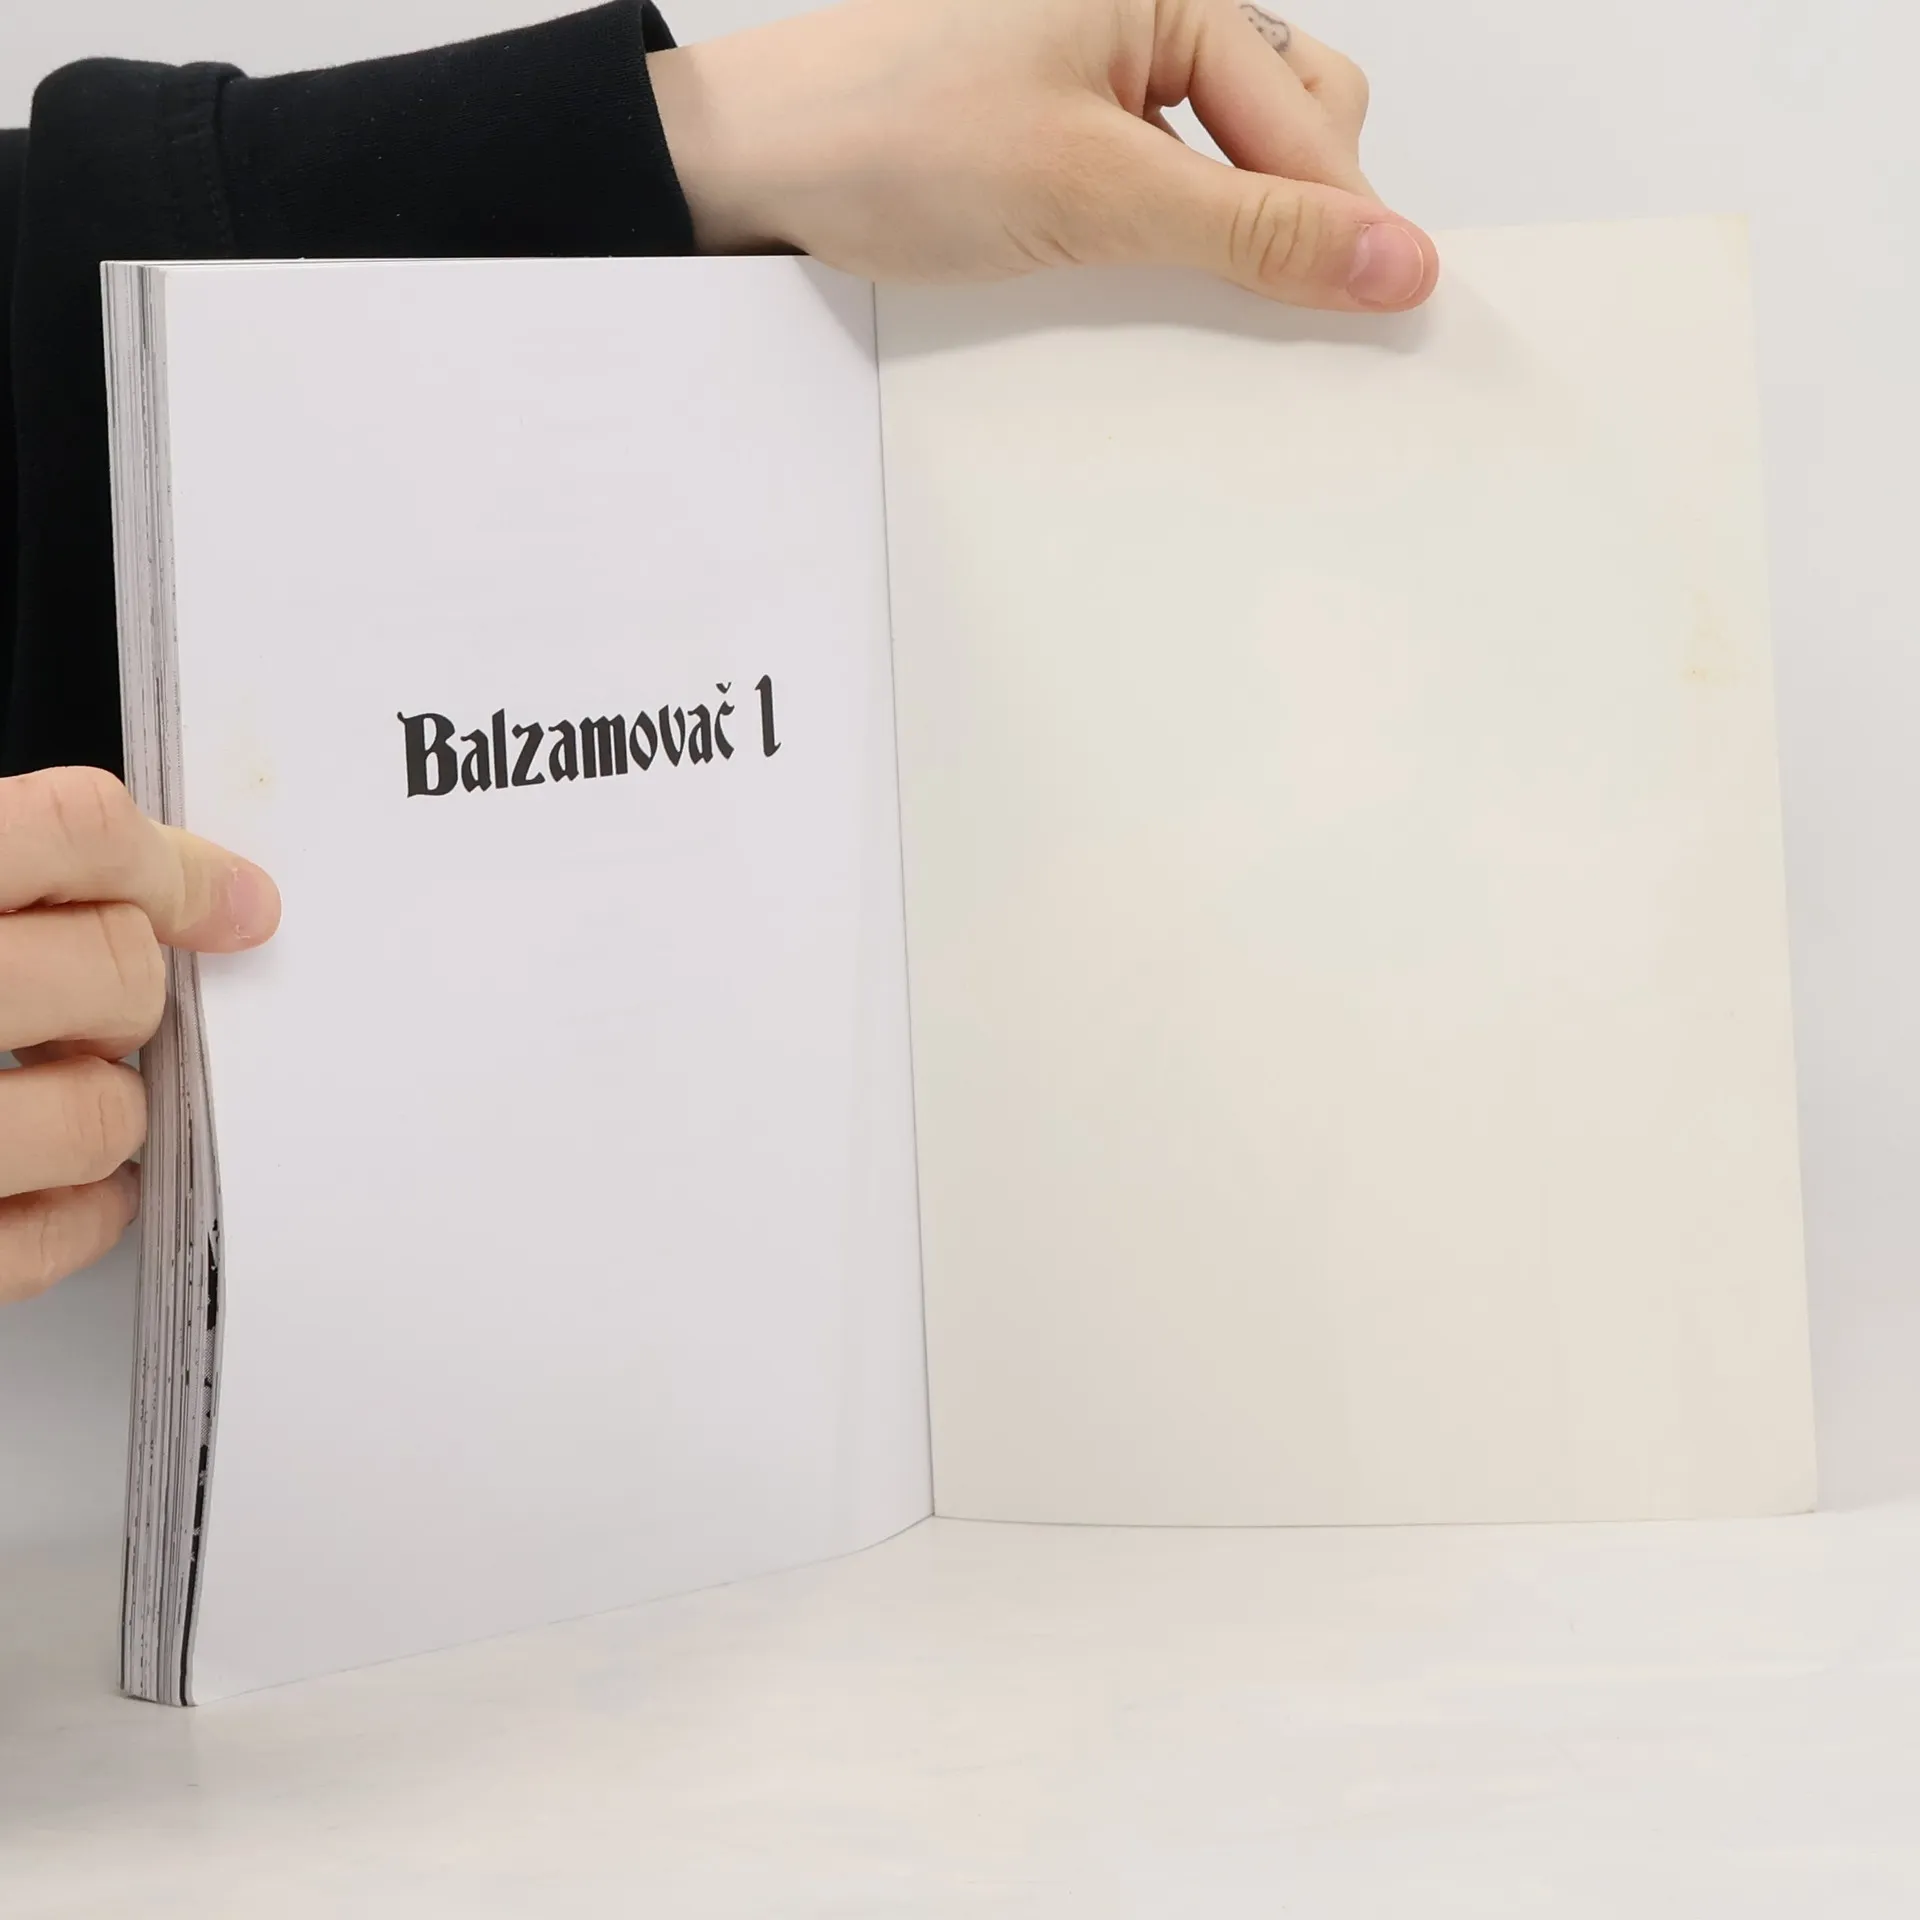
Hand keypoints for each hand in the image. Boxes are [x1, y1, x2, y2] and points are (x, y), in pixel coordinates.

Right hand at [0, 768, 279, 1303]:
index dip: (170, 864)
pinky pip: (58, 1237)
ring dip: (107, 1104)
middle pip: (115, 968)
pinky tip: (68, 1184)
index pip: (73, 832)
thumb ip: (8, 868)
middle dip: (130, 988)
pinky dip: (87, 1210)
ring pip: (108, 1109)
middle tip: (103, 1003)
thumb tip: (177, 879)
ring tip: (50, 1089)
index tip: (233, 901)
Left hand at [650, 0, 1436, 311]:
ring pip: (1230, 153)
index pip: (1311, 110)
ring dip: (1232, 231)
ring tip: (1192, 293)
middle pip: (1291, 116)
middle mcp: (1145, 10)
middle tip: (1274, 303)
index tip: (1386, 309)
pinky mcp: (1067, 124)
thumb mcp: (1096, 193)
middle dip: (1294, 211)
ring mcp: (1105, 65)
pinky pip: (1165, 176)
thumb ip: (1252, 230)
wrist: (755, 164)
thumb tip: (1392, 258)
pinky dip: (1174, 236)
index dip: (1345, 216)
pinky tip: (1145, 278)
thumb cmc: (891, 136)